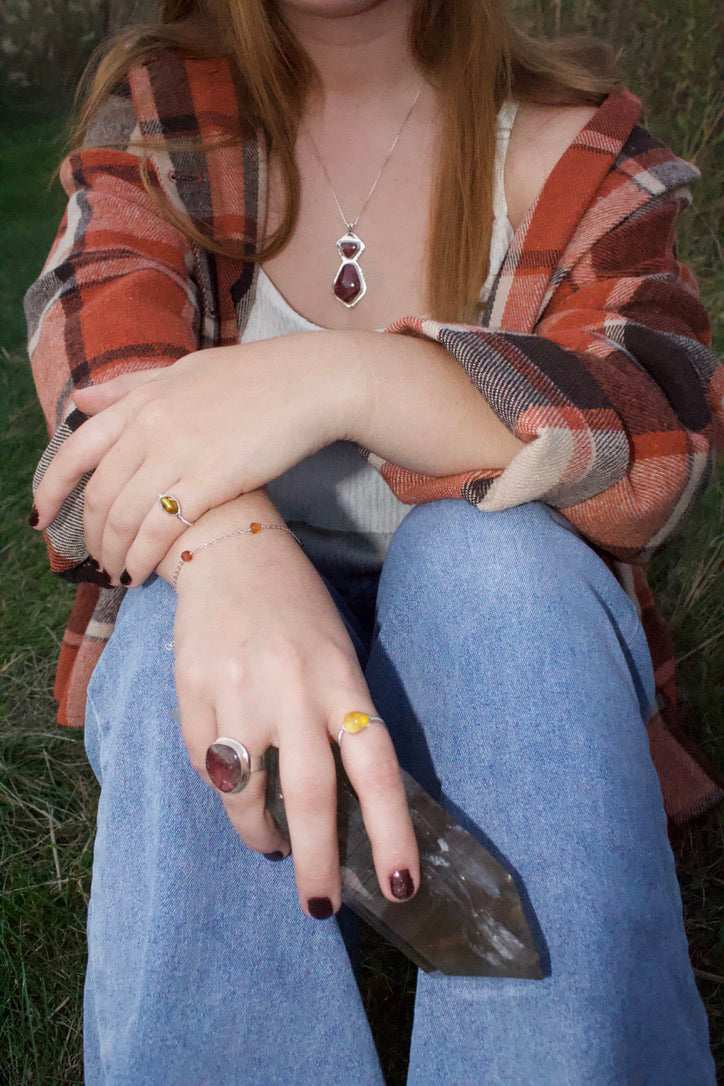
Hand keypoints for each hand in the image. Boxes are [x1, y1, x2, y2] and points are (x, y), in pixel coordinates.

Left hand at [31, 333, 365, 583]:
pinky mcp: (209, 481)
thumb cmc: (255, 377)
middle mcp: (150, 426)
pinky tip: (144, 576)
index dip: (51, 488)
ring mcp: (178, 453)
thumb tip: (79, 399)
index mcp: (142, 400)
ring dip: (114, 554)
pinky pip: (159, 531)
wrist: (311, 383)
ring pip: (123, 518)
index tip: (41, 518)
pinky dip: (143, 558)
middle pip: (99, 494)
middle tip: (96, 560)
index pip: (76, 450)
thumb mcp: (184, 371)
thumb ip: (129, 389)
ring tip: (119, 575)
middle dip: (90, 536)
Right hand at [171, 524, 418, 916]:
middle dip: (316, 863)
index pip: (375, 765)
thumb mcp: (337, 651)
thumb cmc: (296, 608)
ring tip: (272, 843)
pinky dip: (220, 783)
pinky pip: (202, 761)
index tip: (399, 885)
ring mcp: (236, 689)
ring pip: (243, 791)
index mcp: (340, 676)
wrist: (229, 548)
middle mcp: (292, 687)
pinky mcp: (190, 688)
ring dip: (259, 831)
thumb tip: (342, 803)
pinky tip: (232, 779)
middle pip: (309, 794)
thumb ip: (340, 717)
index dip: (391, 830)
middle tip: (320, 906)